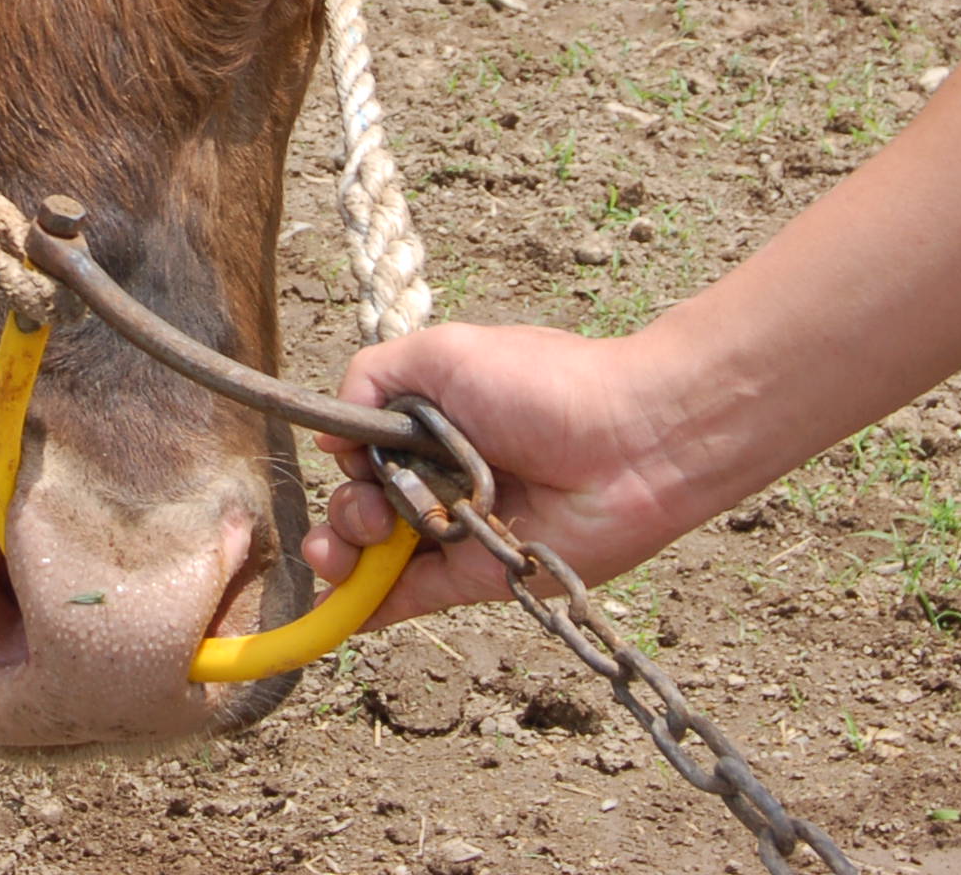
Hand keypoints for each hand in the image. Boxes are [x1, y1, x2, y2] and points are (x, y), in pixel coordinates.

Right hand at [298, 322, 703, 627]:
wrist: (632, 442)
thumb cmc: (542, 384)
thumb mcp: (442, 353)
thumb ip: (371, 377)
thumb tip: (329, 437)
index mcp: (428, 419)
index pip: (362, 448)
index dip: (345, 459)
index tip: (347, 460)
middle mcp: (439, 474)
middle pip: (363, 504)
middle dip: (345, 513)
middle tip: (369, 514)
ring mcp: (457, 528)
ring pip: (379, 552)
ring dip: (345, 555)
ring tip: (340, 555)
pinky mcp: (477, 575)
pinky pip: (412, 595)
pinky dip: (370, 605)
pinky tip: (337, 608)